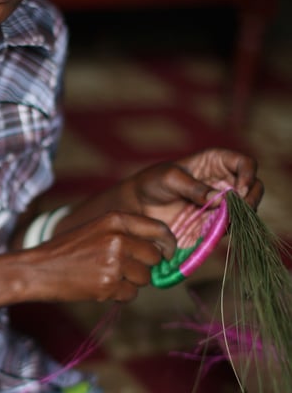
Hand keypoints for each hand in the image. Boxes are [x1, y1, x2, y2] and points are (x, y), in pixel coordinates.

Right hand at [32, 210, 176, 302]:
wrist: (38, 269)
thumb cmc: (67, 250)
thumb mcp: (95, 228)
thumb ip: (125, 233)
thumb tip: (159, 249)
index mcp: (115, 219)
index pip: (158, 229)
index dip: (168, 244)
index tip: (168, 253)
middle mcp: (118, 238)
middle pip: (154, 256)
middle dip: (145, 266)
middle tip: (125, 269)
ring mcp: (114, 262)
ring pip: (145, 278)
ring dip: (131, 282)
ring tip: (107, 277)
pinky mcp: (109, 285)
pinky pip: (131, 294)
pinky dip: (120, 295)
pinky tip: (100, 287)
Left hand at [125, 149, 262, 232]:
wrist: (138, 207)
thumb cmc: (152, 183)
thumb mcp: (170, 178)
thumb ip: (194, 187)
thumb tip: (220, 199)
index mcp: (216, 162)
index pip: (245, 163)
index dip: (248, 174)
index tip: (239, 189)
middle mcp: (224, 182)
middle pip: (254, 188)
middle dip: (251, 198)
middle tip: (238, 209)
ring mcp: (221, 204)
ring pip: (247, 210)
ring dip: (242, 216)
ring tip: (225, 221)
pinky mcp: (214, 223)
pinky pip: (231, 227)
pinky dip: (230, 230)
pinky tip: (218, 230)